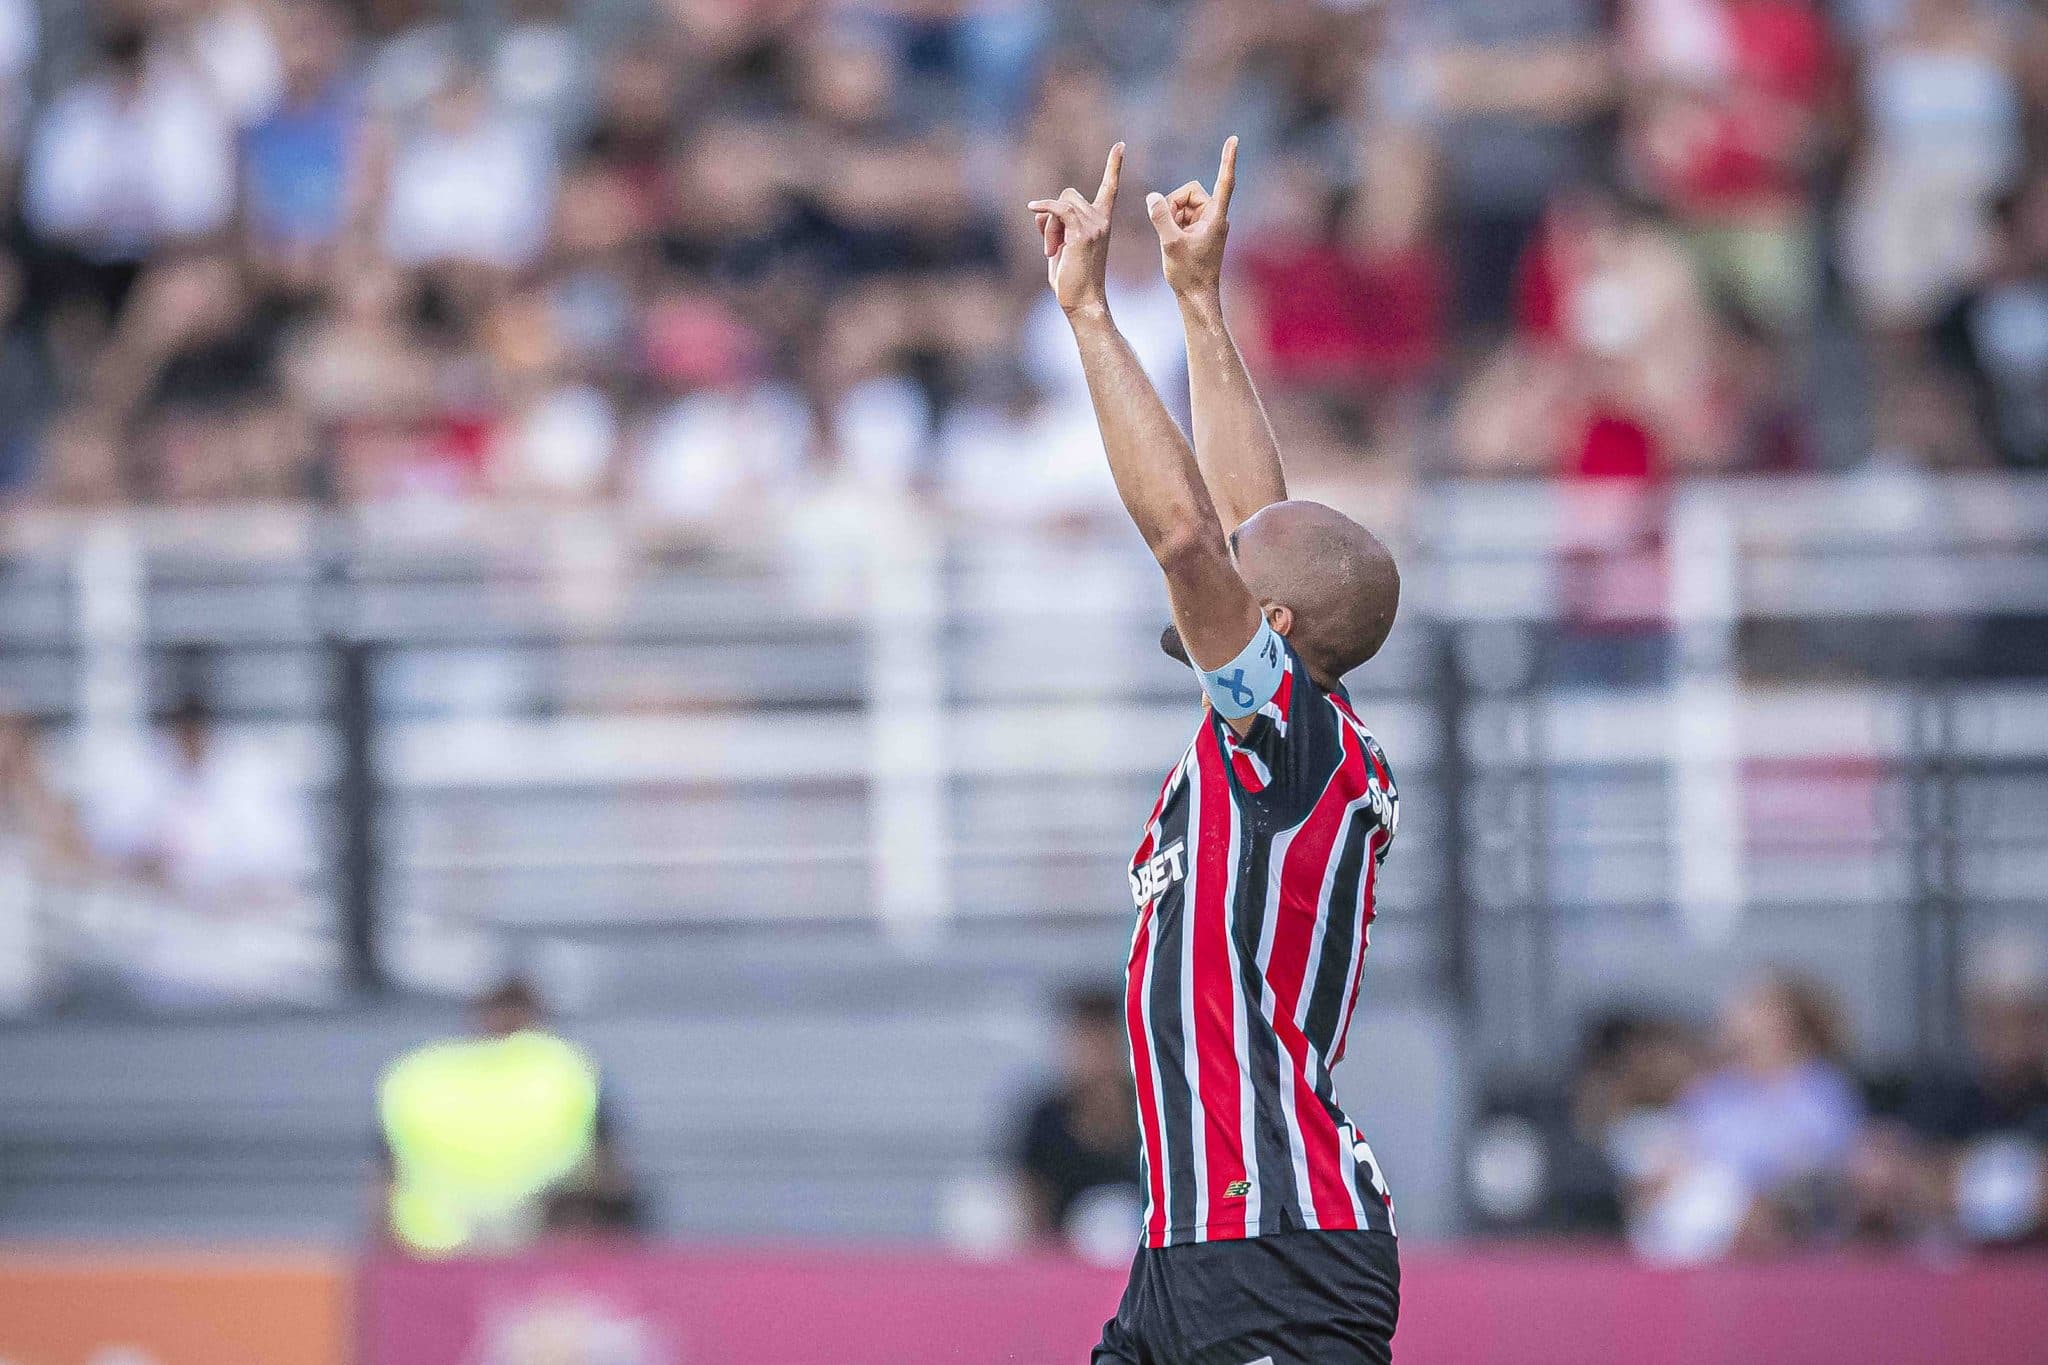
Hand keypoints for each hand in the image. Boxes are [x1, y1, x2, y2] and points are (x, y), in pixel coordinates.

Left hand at [1028, 143, 1123, 316]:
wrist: (1082, 301)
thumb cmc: (1071, 279)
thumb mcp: (1061, 246)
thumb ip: (1054, 225)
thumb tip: (1039, 211)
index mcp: (1102, 222)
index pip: (1110, 188)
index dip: (1114, 166)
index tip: (1120, 145)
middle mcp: (1102, 220)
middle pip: (1069, 195)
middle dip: (1053, 217)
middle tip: (1052, 247)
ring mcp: (1095, 226)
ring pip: (1062, 205)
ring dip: (1049, 226)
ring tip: (1053, 251)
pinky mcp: (1083, 233)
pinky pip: (1059, 208)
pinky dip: (1044, 208)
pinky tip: (1033, 208)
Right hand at [1147, 136, 1237, 299]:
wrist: (1196, 297)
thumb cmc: (1188, 274)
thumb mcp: (1169, 244)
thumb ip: (1160, 217)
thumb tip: (1152, 196)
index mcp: (1216, 217)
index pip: (1224, 181)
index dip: (1227, 160)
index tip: (1233, 140)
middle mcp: (1215, 217)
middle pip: (1190, 192)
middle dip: (1174, 205)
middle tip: (1169, 228)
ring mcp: (1207, 224)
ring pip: (1183, 205)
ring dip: (1172, 216)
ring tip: (1172, 240)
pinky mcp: (1200, 231)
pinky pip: (1182, 216)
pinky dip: (1173, 224)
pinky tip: (1172, 242)